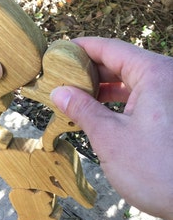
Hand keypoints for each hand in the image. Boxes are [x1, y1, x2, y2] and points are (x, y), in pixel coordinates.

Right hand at [51, 37, 172, 219]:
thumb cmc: (159, 172)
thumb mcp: (110, 137)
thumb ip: (82, 109)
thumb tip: (58, 92)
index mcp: (155, 74)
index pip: (110, 48)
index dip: (82, 47)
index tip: (61, 50)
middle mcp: (166, 77)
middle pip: (119, 61)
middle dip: (88, 68)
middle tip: (62, 76)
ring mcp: (169, 93)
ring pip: (127, 78)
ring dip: (100, 84)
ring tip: (74, 92)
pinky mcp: (168, 109)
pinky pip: (136, 93)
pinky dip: (114, 97)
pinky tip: (96, 106)